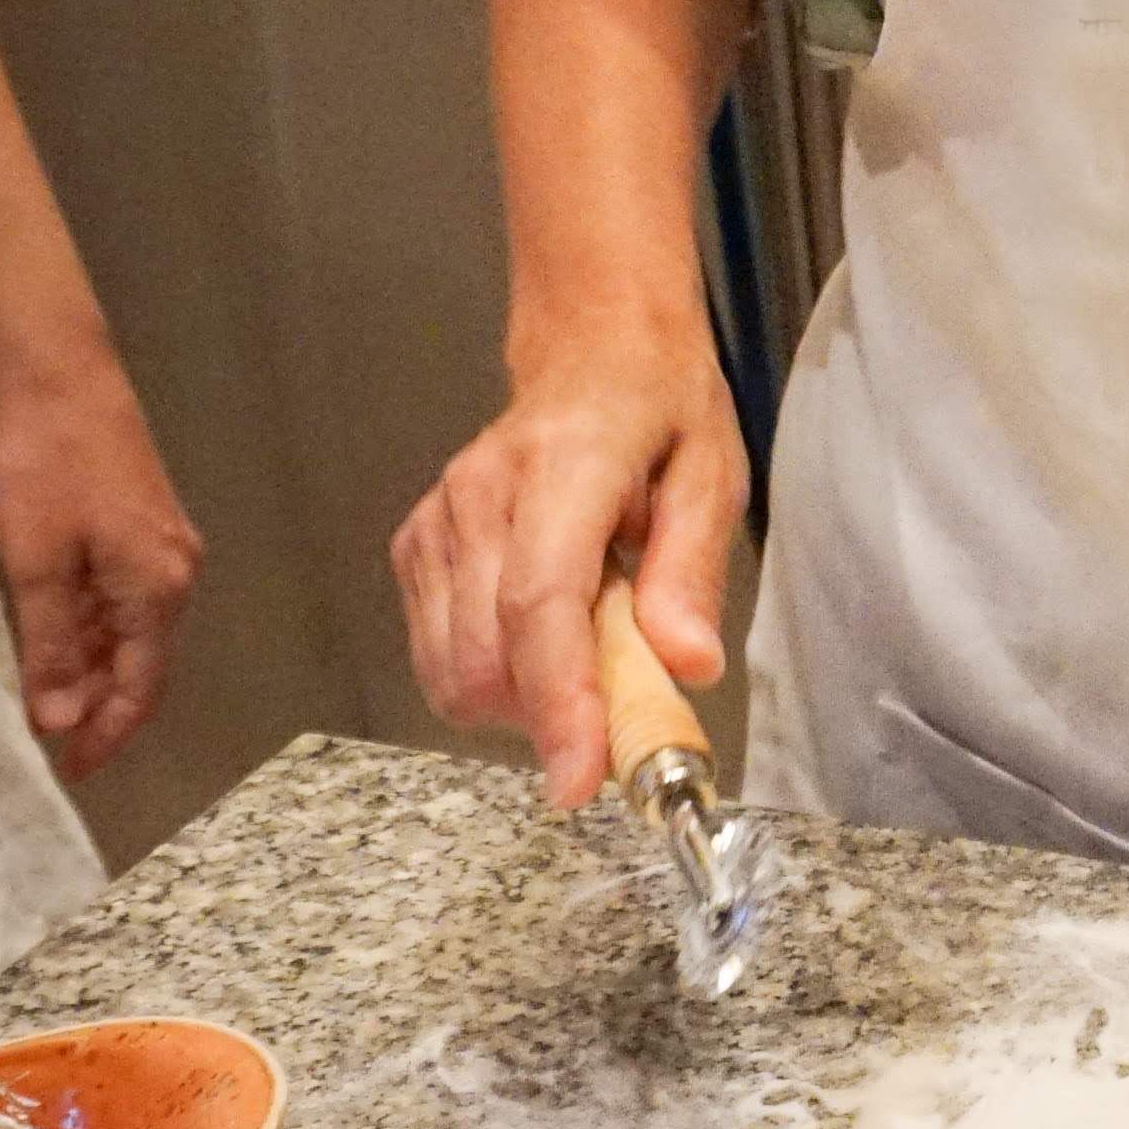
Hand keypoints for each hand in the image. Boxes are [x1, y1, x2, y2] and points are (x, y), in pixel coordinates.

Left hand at [0, 348, 200, 780]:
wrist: (67, 384)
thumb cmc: (52, 473)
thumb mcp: (38, 567)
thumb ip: (51, 646)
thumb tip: (59, 718)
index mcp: (158, 590)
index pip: (141, 686)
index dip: (107, 734)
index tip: (72, 772)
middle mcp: (177, 575)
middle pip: (145, 663)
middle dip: (102, 708)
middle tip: (55, 747)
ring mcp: (166, 550)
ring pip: (133, 632)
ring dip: (94, 670)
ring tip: (46, 702)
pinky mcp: (147, 531)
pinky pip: (127, 602)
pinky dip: (95, 632)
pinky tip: (58, 643)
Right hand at [390, 314, 740, 804]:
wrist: (590, 349)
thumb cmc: (659, 408)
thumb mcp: (712, 474)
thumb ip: (691, 572)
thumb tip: (686, 667)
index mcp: (564, 466)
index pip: (540, 603)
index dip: (558, 703)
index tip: (578, 780)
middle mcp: (480, 494)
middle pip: (488, 654)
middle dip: (553, 716)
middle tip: (626, 706)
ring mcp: (438, 520)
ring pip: (453, 669)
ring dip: (523, 699)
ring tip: (592, 643)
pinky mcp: (416, 545)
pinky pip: (437, 652)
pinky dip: (493, 674)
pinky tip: (546, 631)